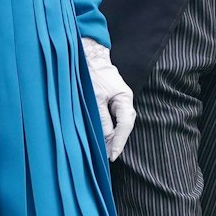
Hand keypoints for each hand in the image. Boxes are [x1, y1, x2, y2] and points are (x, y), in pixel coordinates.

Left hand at [82, 39, 135, 160]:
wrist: (90, 57)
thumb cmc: (93, 74)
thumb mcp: (96, 97)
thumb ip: (102, 117)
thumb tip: (106, 136)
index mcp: (125, 98)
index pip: (125, 125)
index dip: (119, 141)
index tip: (113, 155)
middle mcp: (124, 101)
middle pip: (125, 126)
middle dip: (117, 141)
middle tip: (108, 157)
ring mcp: (119, 101)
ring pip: (119, 124)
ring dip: (113, 136)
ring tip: (105, 151)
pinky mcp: (112, 102)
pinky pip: (114, 119)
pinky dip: (110, 129)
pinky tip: (104, 138)